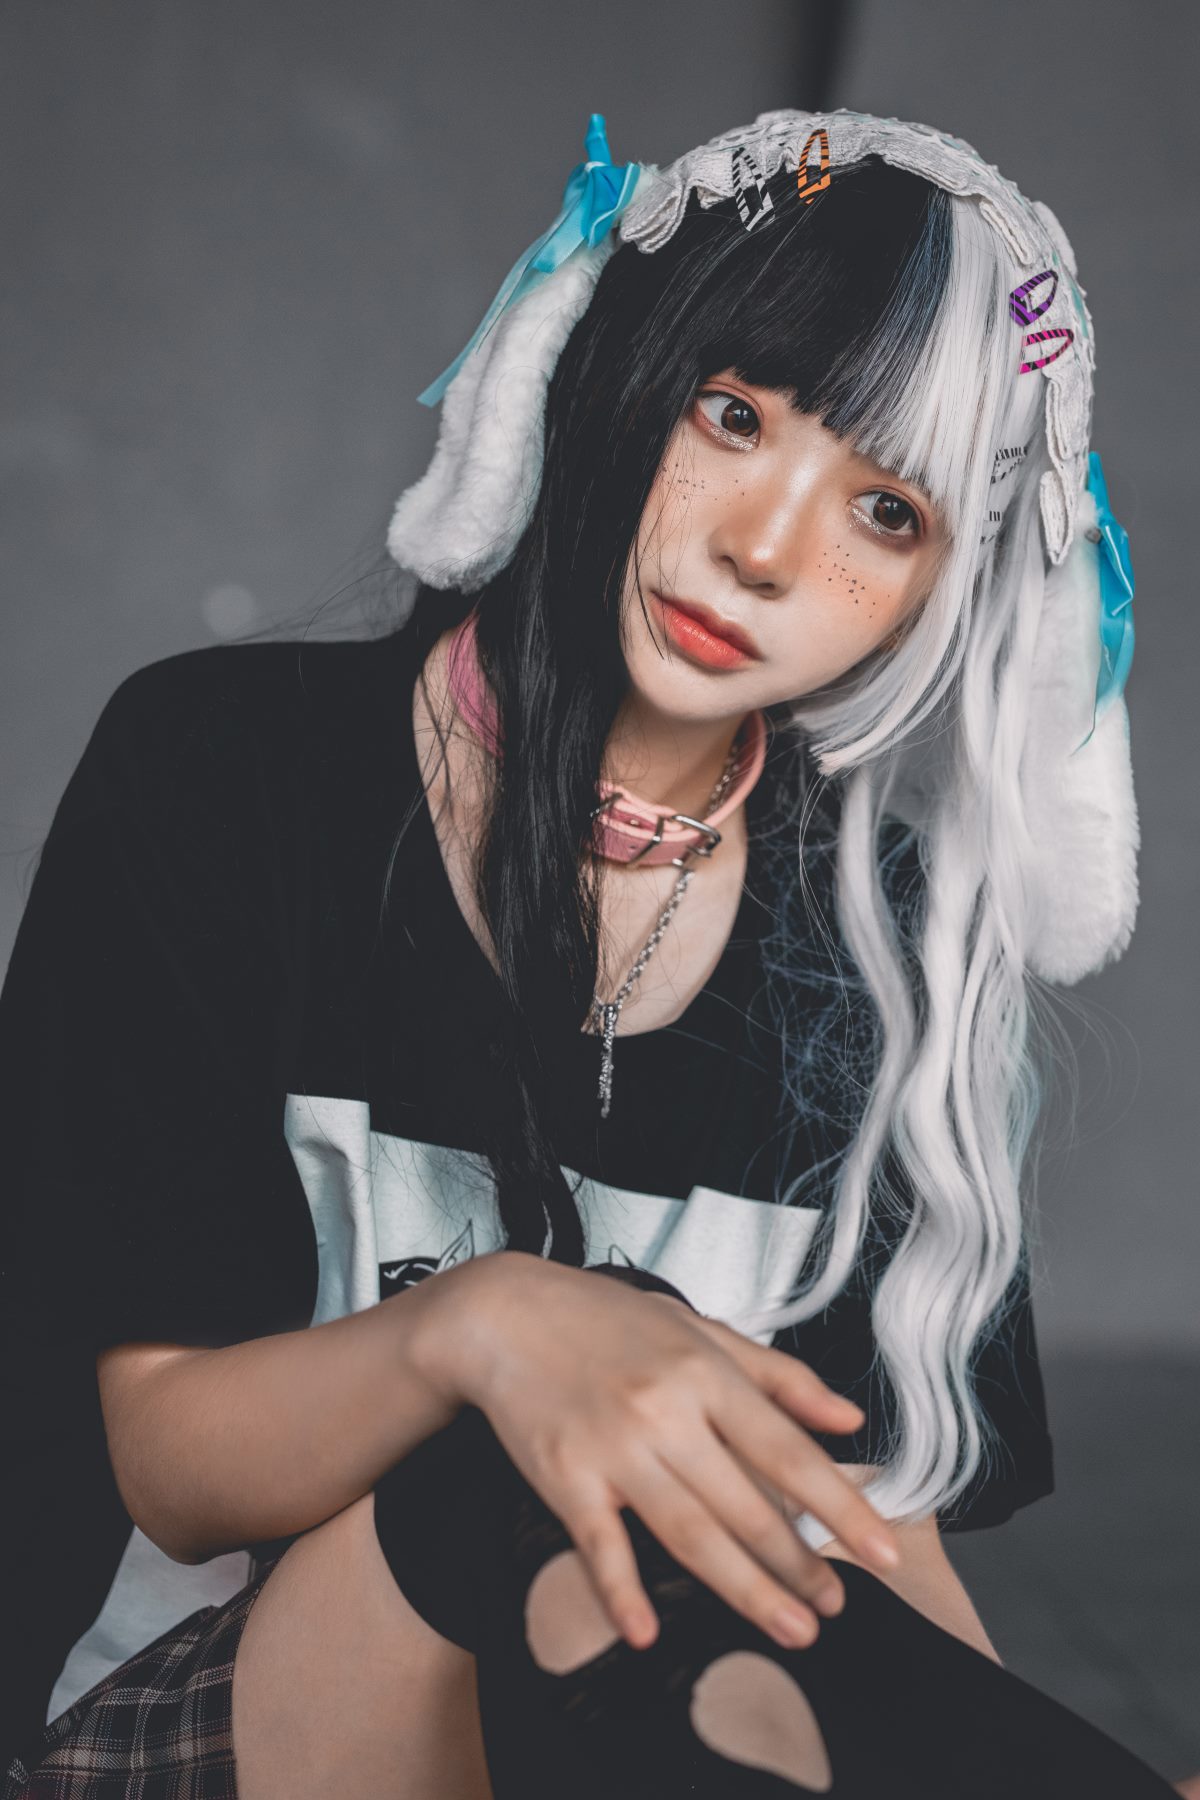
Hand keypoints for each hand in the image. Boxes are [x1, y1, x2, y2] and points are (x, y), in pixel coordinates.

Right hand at [412, 1251, 901, 1652]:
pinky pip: (600, 1544)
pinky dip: (621, 1591)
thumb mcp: (699, 1327)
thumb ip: (778, 1376)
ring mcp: (614, 1447)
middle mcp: (666, 1411)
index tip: (883, 1550)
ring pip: (690, 1533)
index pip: (788, 1451)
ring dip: (745, 1590)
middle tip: (834, 1608)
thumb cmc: (605, 1321)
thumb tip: (848, 1418)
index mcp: (705, 1372)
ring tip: (792, 1629)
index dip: (840, 1506)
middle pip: (746, 1505)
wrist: (504, 1314)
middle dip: (799, 1565)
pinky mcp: (564, 1476)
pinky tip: (647, 1632)